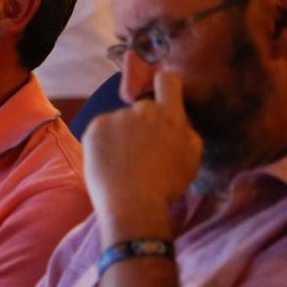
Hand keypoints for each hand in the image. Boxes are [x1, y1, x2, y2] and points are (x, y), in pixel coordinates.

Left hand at [83, 73, 200, 241]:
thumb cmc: (166, 186)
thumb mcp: (192, 158)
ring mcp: (116, 117)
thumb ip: (187, 131)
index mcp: (169, 115)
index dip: (165, 87)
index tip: (162, 98)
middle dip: (144, 122)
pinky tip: (110, 160)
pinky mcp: (94, 127)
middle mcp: (142, 110)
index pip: (167, 80)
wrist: (132, 205)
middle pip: (144, 107)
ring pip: (121, 120)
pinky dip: (105, 141)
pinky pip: (102, 128)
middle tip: (142, 149)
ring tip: (124, 161)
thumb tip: (178, 120)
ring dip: (123, 133)